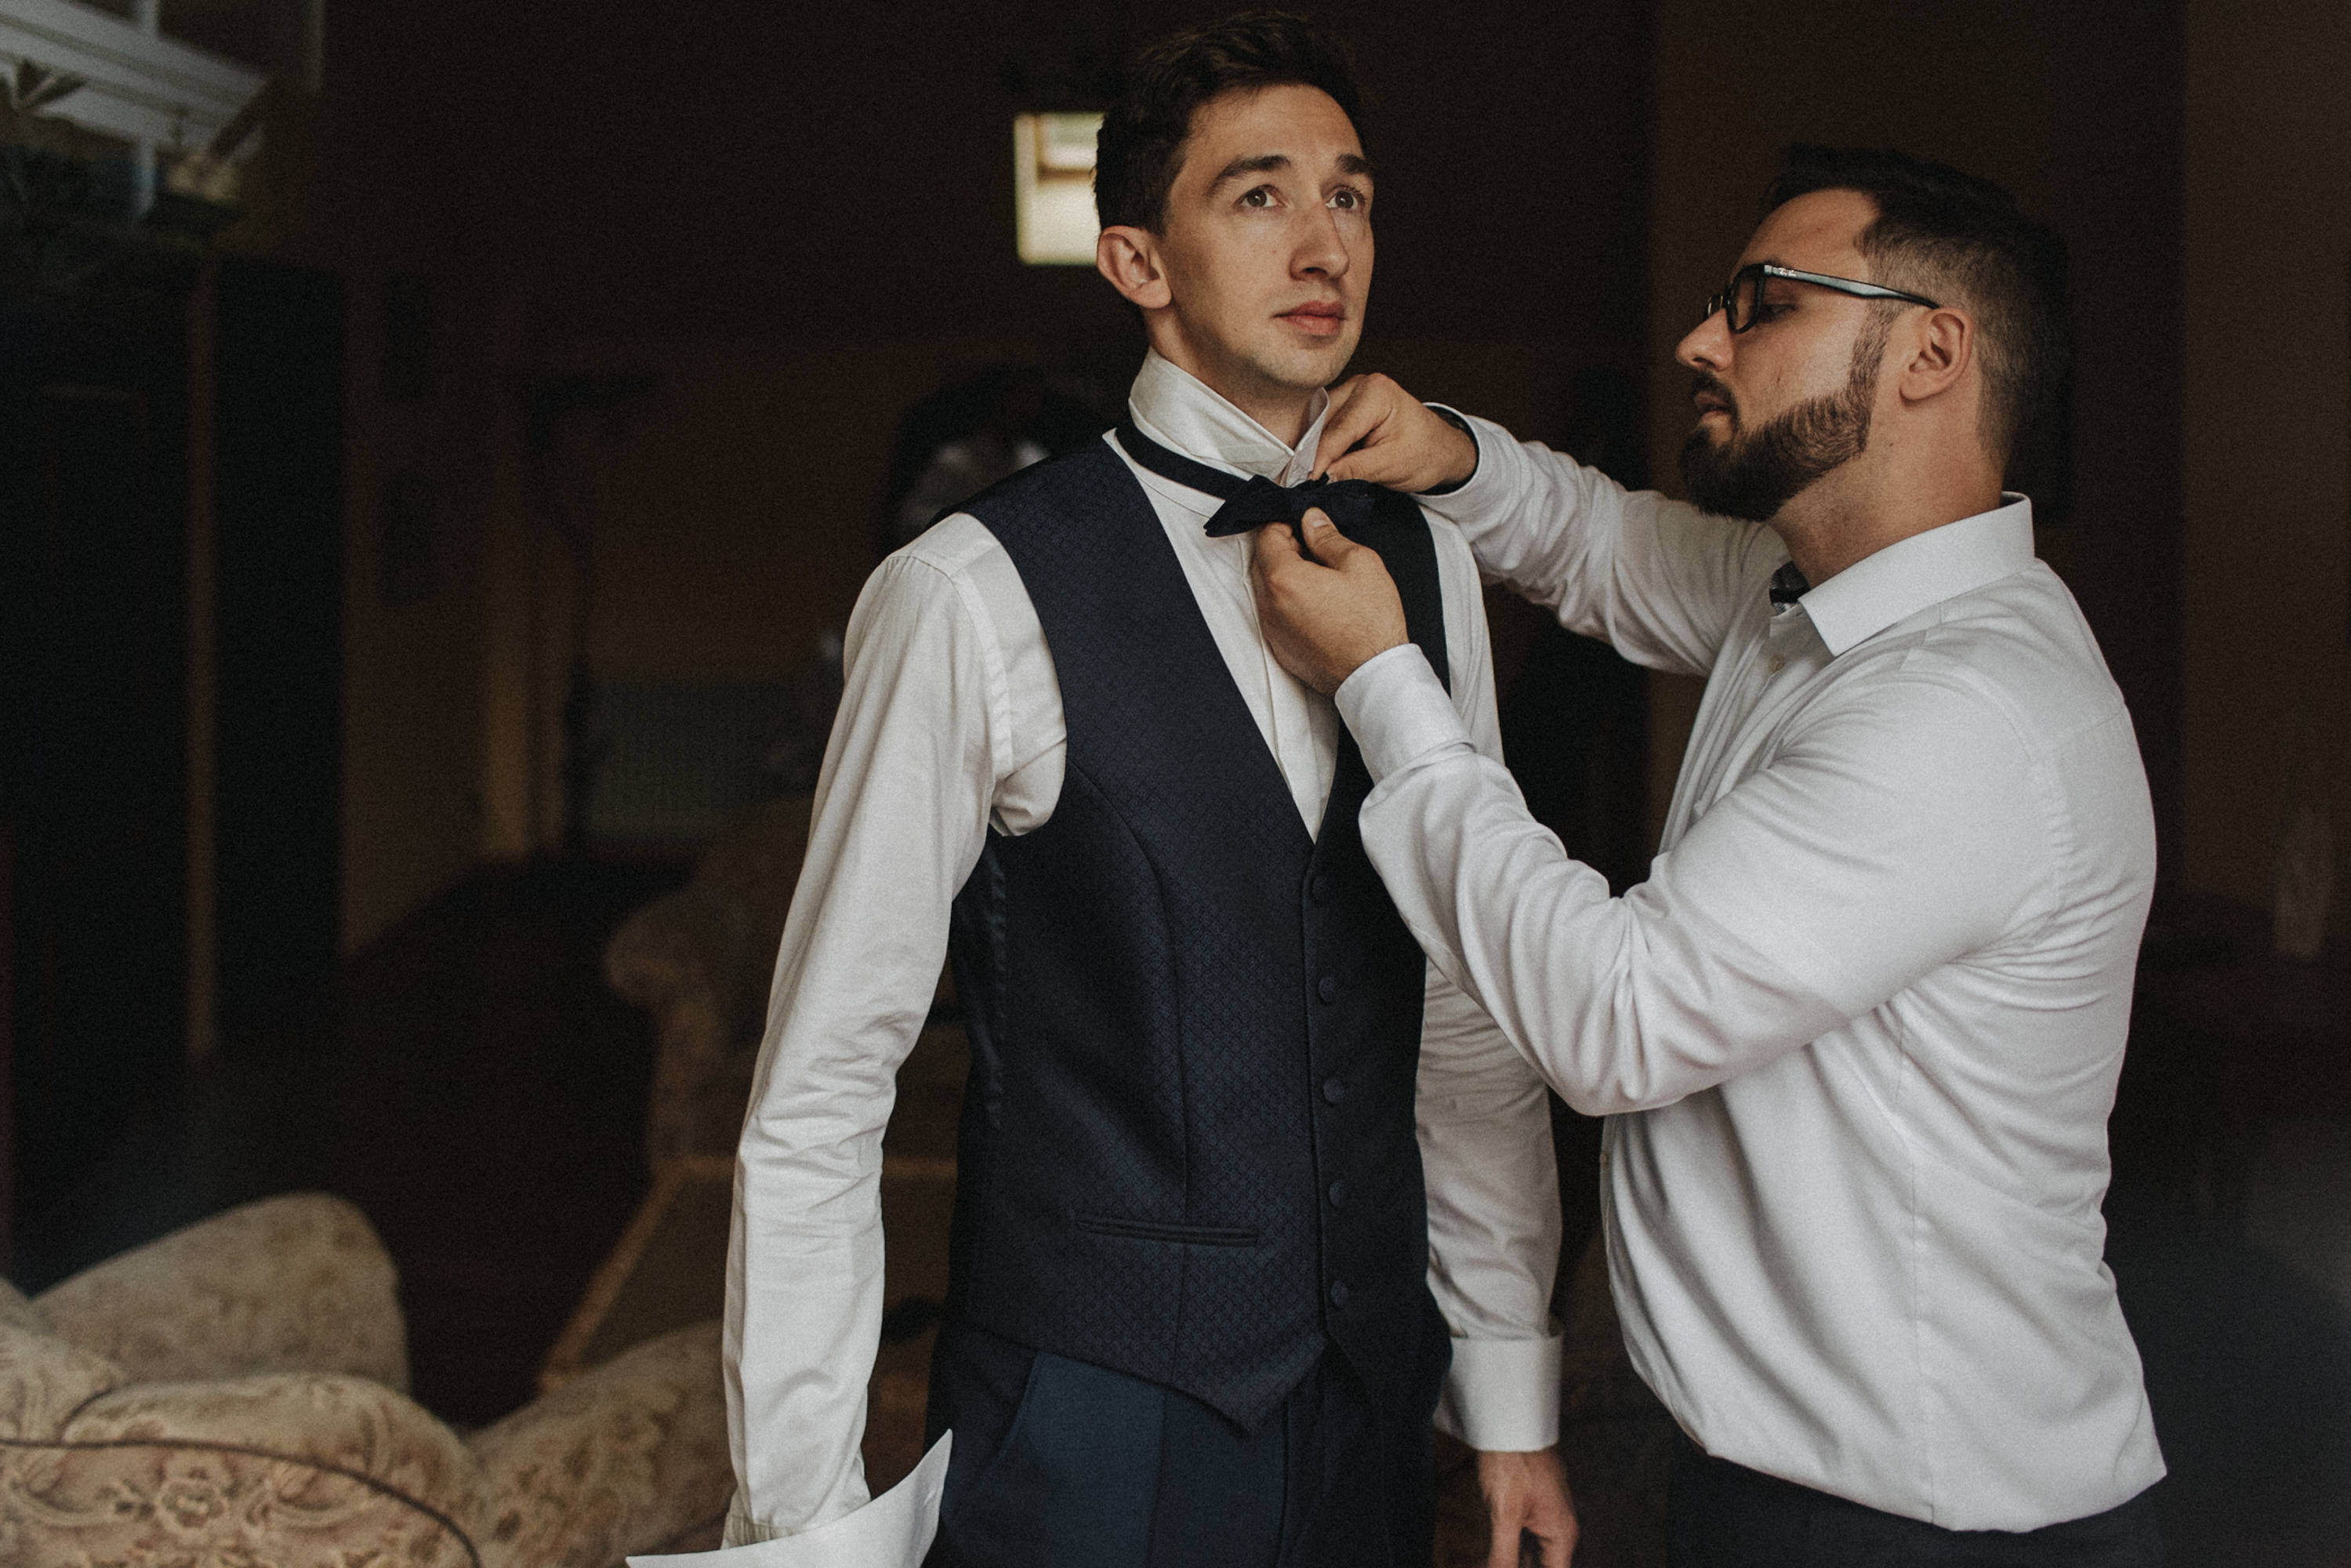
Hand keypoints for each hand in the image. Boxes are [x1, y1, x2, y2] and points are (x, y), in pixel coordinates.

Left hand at [1249, 509, 1407, 694]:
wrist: (1372, 675)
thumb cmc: (1370, 626)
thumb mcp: (1359, 563)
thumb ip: (1328, 537)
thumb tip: (1313, 521)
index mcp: (1284, 579)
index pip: (1267, 536)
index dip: (1285, 522)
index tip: (1302, 524)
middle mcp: (1269, 606)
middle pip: (1263, 561)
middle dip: (1285, 548)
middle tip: (1315, 548)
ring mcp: (1272, 629)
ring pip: (1268, 588)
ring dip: (1287, 576)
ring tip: (1321, 577)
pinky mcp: (1280, 647)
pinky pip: (1275, 613)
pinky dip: (1289, 602)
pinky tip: (1319, 603)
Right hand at [1310, 373, 1478, 490]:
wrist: (1442, 450)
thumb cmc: (1426, 453)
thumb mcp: (1391, 466)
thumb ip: (1354, 469)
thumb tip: (1320, 477)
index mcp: (1376, 392)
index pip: (1337, 430)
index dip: (1317, 459)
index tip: (1302, 483)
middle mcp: (1360, 385)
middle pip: (1322, 422)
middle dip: (1309, 453)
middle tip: (1297, 483)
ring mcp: (1351, 393)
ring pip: (1318, 423)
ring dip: (1310, 449)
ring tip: (1303, 477)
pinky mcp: (1347, 405)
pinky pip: (1324, 425)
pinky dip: (1318, 446)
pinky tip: (1313, 465)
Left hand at [1476, 1447, 1577, 1566]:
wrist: (1508, 1423)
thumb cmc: (1512, 1461)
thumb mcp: (1505, 1514)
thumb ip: (1504, 1555)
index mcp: (1562, 1534)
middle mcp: (1559, 1529)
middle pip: (1542, 1565)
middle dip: (1512, 1566)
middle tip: (1486, 1565)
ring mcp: (1545, 1517)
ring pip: (1530, 1554)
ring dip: (1509, 1561)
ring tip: (1483, 1562)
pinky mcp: (1531, 1508)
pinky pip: (1522, 1539)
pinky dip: (1506, 1549)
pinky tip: (1485, 1557)